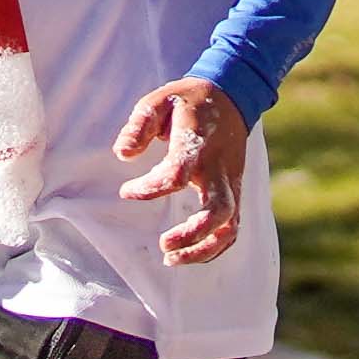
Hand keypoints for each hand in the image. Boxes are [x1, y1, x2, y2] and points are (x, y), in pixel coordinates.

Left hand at [114, 79, 252, 263]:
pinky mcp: (235, 192)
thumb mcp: (158, 100)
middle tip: (164, 246)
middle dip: (192, 234)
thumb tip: (123, 154)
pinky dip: (215, 248)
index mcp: (198, 143)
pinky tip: (189, 256)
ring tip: (172, 259)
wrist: (231, 98)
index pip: (177, 174)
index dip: (150, 188)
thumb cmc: (187, 101)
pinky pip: (232, 227)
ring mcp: (231, 182)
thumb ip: (139, 126)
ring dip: (204, 249)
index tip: (127, 191)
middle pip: (218, 210)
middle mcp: (219, 167)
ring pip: (229, 226)